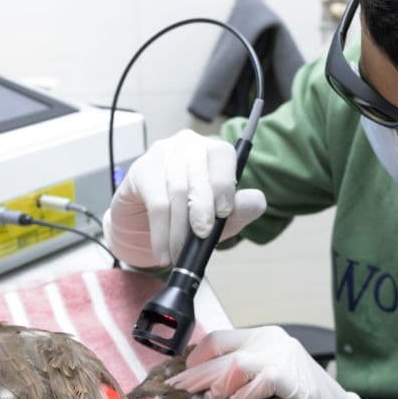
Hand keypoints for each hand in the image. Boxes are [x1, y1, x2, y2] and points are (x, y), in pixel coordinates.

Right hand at [102, 128, 266, 266]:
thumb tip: (256, 201)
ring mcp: (162, 154)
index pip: (223, 155)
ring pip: (176, 190)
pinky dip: (161, 231)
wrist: (145, 228)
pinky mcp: (141, 171)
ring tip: (179, 252)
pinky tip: (163, 250)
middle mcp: (188, 146)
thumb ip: (240, 212)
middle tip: (202, 236)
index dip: (224, 184)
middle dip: (202, 209)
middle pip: (198, 174)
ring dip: (179, 228)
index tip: (223, 213)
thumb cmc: (187, 219)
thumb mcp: (219, 221)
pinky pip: (155, 202)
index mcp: (213, 152)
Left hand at [167, 326, 371, 398]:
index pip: (219, 340)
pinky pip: (263, 379)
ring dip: (218, 384)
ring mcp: (285, 356)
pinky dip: (247, 392)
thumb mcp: (265, 381)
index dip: (195, 358)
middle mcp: (272, 341)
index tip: (180, 377)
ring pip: (238, 364)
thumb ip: (239, 378)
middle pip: (223, 354)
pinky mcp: (296, 375)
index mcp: (262, 338)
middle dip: (197, 376)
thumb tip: (201, 389)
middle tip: (180, 393)